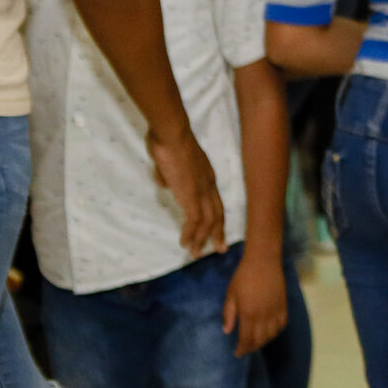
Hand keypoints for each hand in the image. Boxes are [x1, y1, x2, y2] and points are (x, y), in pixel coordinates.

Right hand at [148, 126, 224, 256]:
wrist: (172, 134)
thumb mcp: (170, 161)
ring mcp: (201, 191)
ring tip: (195, 254)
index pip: (215, 201)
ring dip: (201, 239)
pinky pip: (194, 220)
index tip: (217, 229)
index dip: (217, 216)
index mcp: (207, 176)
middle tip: (220, 249)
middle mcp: (209, 185)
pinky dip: (191, 234)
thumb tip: (167, 183)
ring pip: (207, 222)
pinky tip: (186, 243)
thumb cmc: (168, 140)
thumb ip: (171, 174)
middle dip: (218, 233)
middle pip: (218, 214)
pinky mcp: (191, 195)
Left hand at [222, 247, 288, 354]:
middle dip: (252, 347)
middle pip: (260, 339)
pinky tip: (270, 330)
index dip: (242, 348)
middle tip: (245, 349)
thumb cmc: (243, 276)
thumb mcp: (231, 294)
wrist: (264, 261)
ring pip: (272, 334)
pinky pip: (282, 323)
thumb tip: (227, 331)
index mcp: (249, 313)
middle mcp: (264, 315)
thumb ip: (229, 314)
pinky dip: (277, 330)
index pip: (247, 338)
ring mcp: (276, 310)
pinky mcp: (284, 305)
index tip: (237, 353)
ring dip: (264, 340)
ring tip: (257, 341)